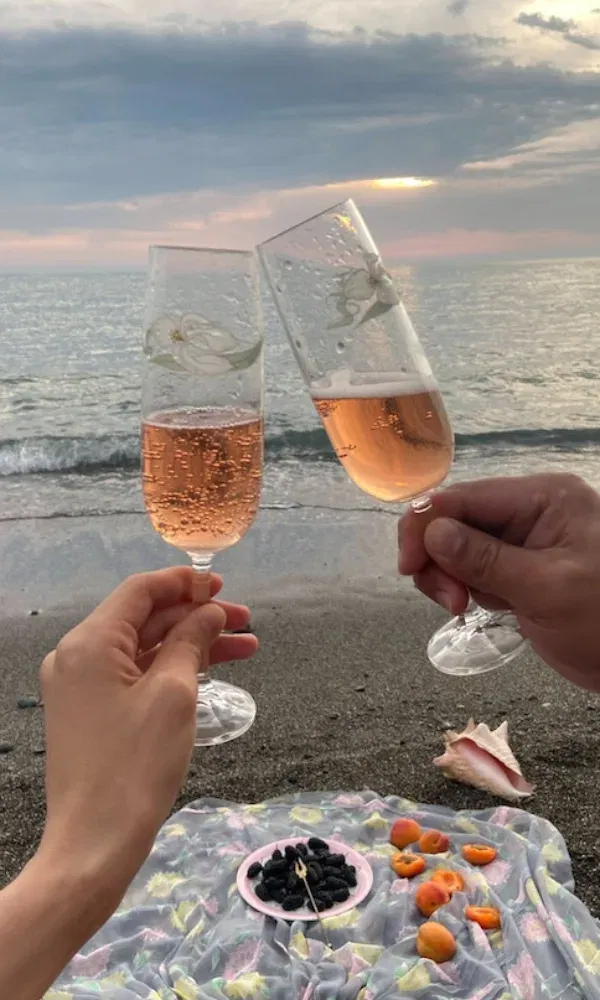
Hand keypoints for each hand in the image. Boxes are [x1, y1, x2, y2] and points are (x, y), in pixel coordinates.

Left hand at [38, 567, 257, 910]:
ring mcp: (80, 686)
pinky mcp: (89, 712)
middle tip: (245, 620)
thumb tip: (208, 611)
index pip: (140, 591)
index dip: (184, 583)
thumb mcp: (173, 694)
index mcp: (90, 643)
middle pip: (143, 618)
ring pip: (144, 649)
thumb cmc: (135, 765)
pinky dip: (171, 670)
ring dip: (191, 644)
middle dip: (196, 616)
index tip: (223, 586)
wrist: (95, 843)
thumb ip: (190, 641)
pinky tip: (211, 673)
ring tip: (246, 647)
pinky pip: (134, 675)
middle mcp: (77, 656)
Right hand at [398, 473, 599, 691]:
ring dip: (447, 576)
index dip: (425, 526)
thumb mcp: (547, 589)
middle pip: (454, 519)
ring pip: (457, 545)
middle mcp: (529, 510)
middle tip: (450, 602)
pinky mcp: (519, 568)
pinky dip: (464, 587)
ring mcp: (524, 540)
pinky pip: (473, 568)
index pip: (464, 497)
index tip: (409, 569)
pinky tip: (479, 607)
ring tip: (462, 609)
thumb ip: (485, 559)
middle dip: (438, 557)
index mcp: (542, 497)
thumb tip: (430, 532)